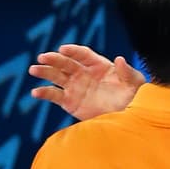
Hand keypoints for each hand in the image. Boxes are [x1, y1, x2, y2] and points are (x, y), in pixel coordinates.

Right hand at [29, 44, 144, 121]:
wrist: (128, 119)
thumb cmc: (134, 98)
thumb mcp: (135, 83)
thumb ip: (127, 72)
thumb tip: (120, 59)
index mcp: (99, 65)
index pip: (83, 54)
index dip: (73, 51)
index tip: (64, 49)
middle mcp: (84, 73)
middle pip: (66, 63)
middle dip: (54, 59)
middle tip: (42, 57)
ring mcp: (76, 87)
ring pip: (57, 77)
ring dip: (45, 72)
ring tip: (33, 70)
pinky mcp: (70, 102)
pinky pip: (55, 95)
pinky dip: (44, 93)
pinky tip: (35, 92)